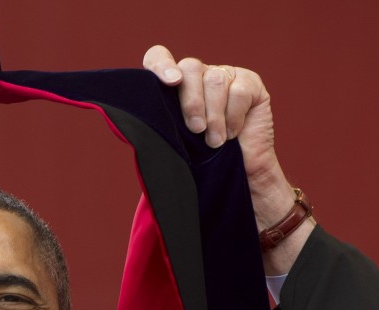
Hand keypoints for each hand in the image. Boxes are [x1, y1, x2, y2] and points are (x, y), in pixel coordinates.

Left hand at [143, 47, 311, 274]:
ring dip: (215, 115)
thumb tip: (128, 122)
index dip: (161, 64)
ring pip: (216, 78)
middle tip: (195, 130)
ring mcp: (226, 77)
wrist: (242, 181)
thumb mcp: (175, 148)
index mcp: (174, 88)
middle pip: (190, 68)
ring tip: (216, 142)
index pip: (159, 58)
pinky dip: (235, 114)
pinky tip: (234, 133)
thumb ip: (157, 128)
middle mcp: (199, 77)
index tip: (169, 83)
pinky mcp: (250, 84)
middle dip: (191, 101)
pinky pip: (239, 89)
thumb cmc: (204, 166)